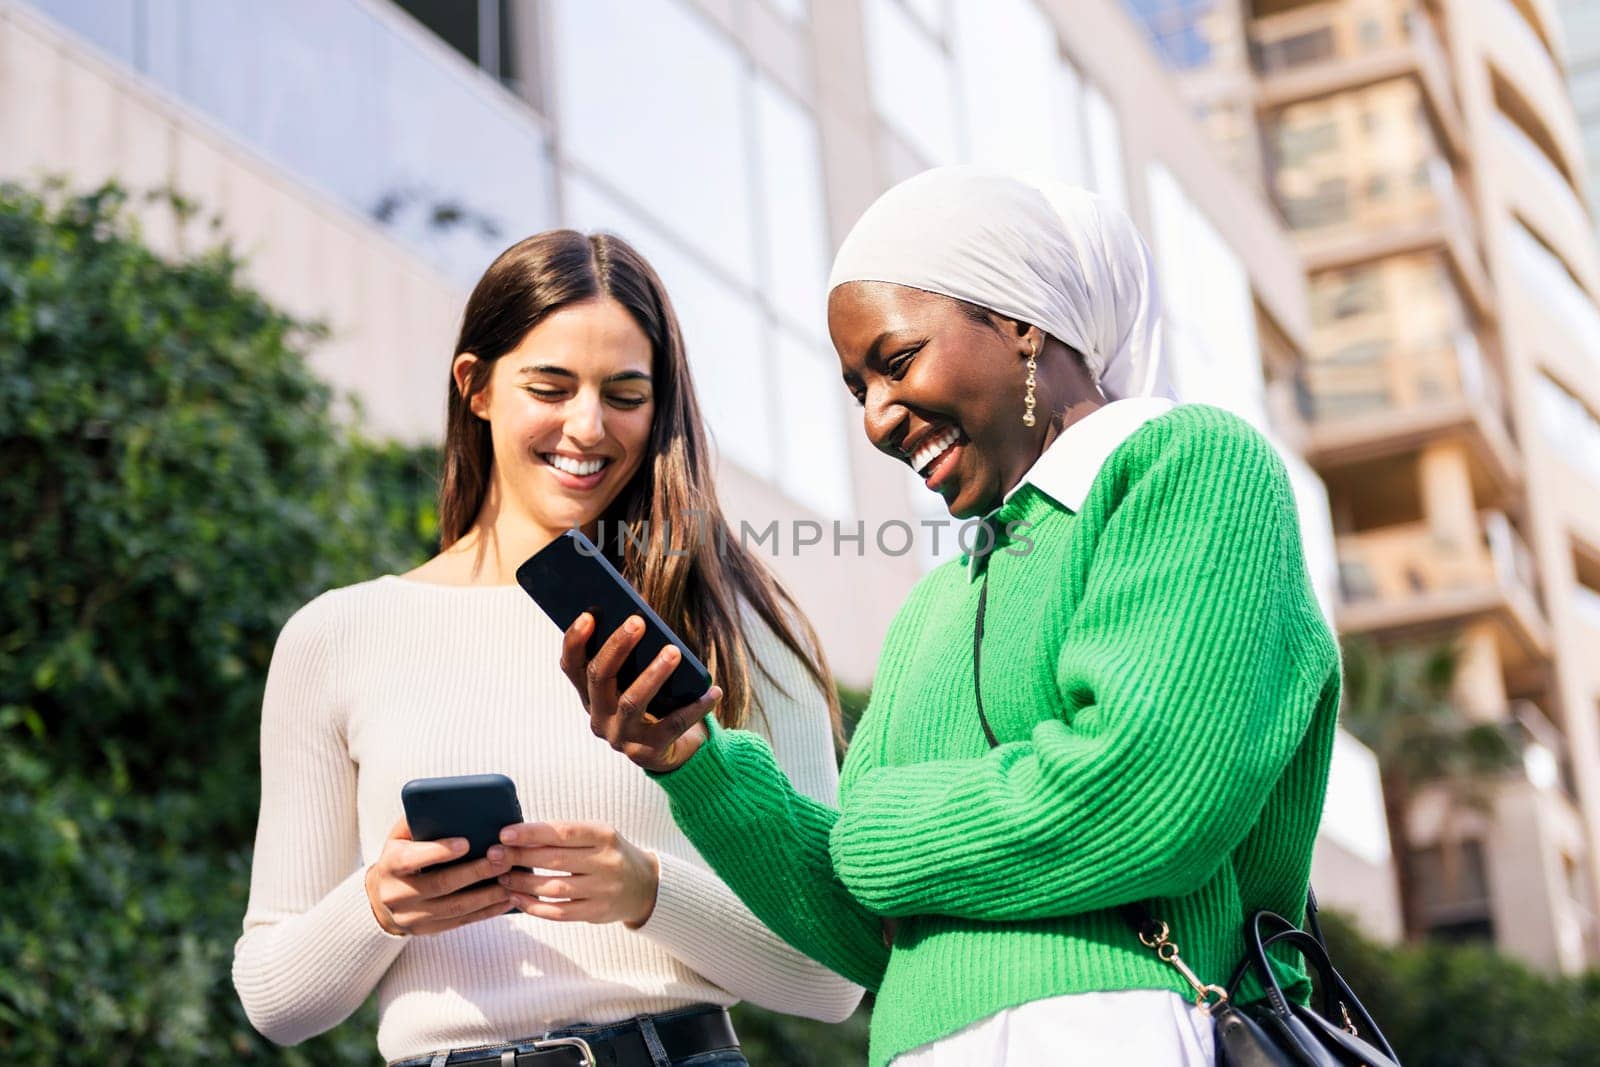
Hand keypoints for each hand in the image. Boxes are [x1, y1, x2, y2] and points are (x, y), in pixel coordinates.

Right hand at [364, 818, 514, 935]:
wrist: (381, 897)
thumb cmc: (401, 856)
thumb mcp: (400, 837)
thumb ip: (417, 821)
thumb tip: (446, 804)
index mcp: (390, 865)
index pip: (411, 859)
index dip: (438, 851)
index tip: (466, 842)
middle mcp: (397, 894)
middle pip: (440, 884)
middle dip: (475, 872)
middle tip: (502, 858)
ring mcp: (412, 916)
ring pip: (455, 907)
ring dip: (487, 895)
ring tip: (511, 880)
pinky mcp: (427, 930)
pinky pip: (461, 922)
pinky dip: (486, 912)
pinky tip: (506, 900)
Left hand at [493, 821, 660, 926]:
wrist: (644, 886)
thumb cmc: (609, 854)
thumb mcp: (597, 836)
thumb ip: (564, 836)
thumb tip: (518, 836)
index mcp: (604, 836)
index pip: (563, 832)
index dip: (532, 833)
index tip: (505, 834)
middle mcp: (606, 862)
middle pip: (555, 860)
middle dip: (520, 857)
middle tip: (494, 856)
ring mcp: (603, 890)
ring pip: (555, 888)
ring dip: (523, 883)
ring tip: (503, 877)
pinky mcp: (597, 913)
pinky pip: (559, 912)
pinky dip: (534, 906)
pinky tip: (517, 898)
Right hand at [559, 612, 719, 772]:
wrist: (675, 751)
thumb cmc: (658, 704)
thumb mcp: (640, 681)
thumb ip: (634, 658)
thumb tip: (643, 619)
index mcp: (591, 695)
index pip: (572, 666)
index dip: (575, 641)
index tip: (588, 615)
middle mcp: (599, 718)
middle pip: (599, 678)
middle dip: (617, 647)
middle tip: (638, 621)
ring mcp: (622, 737)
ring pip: (631, 702)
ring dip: (653, 674)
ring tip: (674, 651)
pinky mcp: (648, 753)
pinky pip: (673, 725)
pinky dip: (695, 707)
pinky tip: (712, 691)